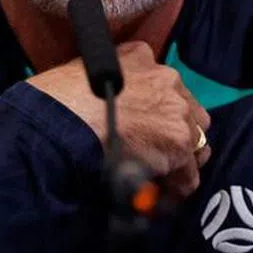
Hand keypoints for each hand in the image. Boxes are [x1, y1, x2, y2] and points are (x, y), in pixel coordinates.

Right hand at [28, 40, 211, 199]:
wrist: (62, 122)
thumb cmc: (59, 101)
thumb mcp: (84, 74)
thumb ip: (108, 83)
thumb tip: (108, 106)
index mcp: (140, 56)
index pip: (162, 85)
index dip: (154, 110)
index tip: (142, 128)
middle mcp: (165, 78)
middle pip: (187, 111)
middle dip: (173, 132)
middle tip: (152, 154)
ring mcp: (176, 109)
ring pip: (193, 142)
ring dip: (177, 159)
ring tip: (156, 178)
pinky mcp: (178, 142)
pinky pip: (188, 174)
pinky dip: (174, 187)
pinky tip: (156, 196)